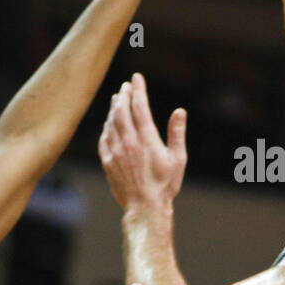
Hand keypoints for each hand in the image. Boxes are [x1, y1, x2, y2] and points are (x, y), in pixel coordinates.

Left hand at [99, 72, 186, 210]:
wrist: (145, 207)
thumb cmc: (165, 184)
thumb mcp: (178, 159)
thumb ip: (177, 133)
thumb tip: (180, 111)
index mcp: (147, 140)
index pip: (140, 107)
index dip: (138, 89)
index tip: (137, 77)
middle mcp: (129, 142)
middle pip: (122, 110)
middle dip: (123, 95)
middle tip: (126, 86)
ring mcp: (116, 152)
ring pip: (111, 122)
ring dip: (114, 108)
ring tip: (117, 99)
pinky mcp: (108, 161)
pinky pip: (104, 138)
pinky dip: (107, 126)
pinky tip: (110, 122)